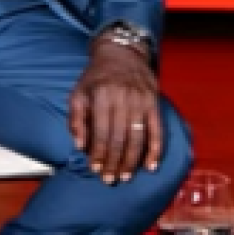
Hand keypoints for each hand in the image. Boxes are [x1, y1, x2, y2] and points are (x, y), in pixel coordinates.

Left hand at [68, 35, 161, 184]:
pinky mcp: (154, 103)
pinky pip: (158, 130)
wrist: (122, 54)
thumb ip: (75, 119)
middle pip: (119, 138)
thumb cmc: (96, 78)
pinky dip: (156, 150)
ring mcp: (141, 101)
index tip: (95, 169)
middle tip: (110, 179)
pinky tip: (151, 166)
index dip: (98, 153)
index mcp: (101, 95)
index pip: (100, 132)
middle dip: (114, 162)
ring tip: (125, 176)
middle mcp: (123, 98)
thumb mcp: (78, 93)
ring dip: (132, 161)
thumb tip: (79, 146)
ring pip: (138, 137)